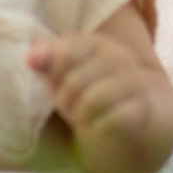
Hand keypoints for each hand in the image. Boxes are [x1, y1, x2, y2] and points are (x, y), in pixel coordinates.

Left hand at [29, 31, 172, 166]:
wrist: (137, 118)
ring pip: (91, 102)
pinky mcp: (142, 109)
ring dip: (81, 116)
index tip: (55, 82)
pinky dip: (99, 128)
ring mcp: (134, 83)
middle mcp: (119, 58)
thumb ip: (49, 62)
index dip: (54, 73)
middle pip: (74, 82)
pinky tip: (100, 126)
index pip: (66, 51)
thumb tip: (30, 58)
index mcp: (97, 44)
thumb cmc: (92, 92)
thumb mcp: (67, 75)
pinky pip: (111, 121)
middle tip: (70, 106)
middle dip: (65, 100)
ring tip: (83, 117)